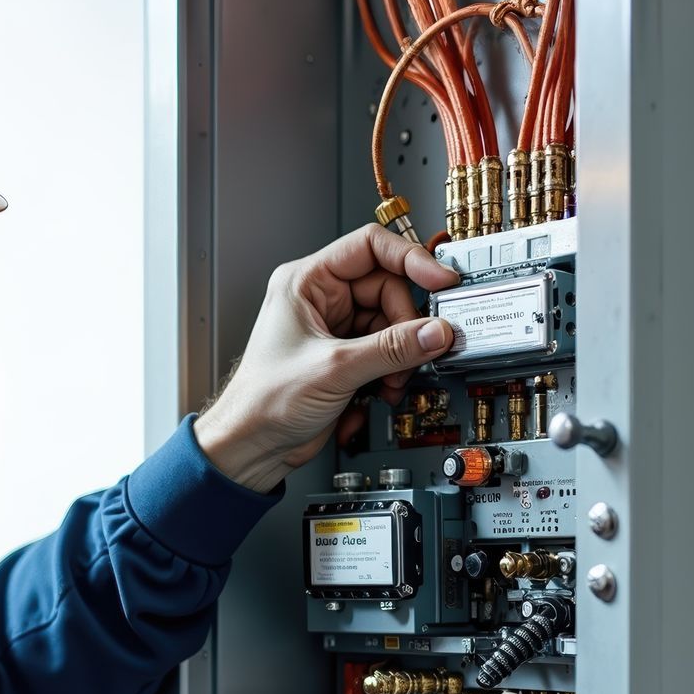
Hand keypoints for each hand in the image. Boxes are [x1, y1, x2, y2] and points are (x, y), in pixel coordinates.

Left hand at [194, 225, 460, 492]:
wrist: (253, 446)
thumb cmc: (264, 401)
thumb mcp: (335, 369)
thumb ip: (391, 349)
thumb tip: (434, 332)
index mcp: (306, 281)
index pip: (370, 247)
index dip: (410, 260)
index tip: (440, 280)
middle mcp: (322, 299)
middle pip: (389, 290)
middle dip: (405, 326)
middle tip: (415, 351)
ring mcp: (336, 328)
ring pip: (393, 324)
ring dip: (401, 356)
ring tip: (391, 381)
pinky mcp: (347, 356)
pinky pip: (387, 351)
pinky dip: (393, 372)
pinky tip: (383, 391)